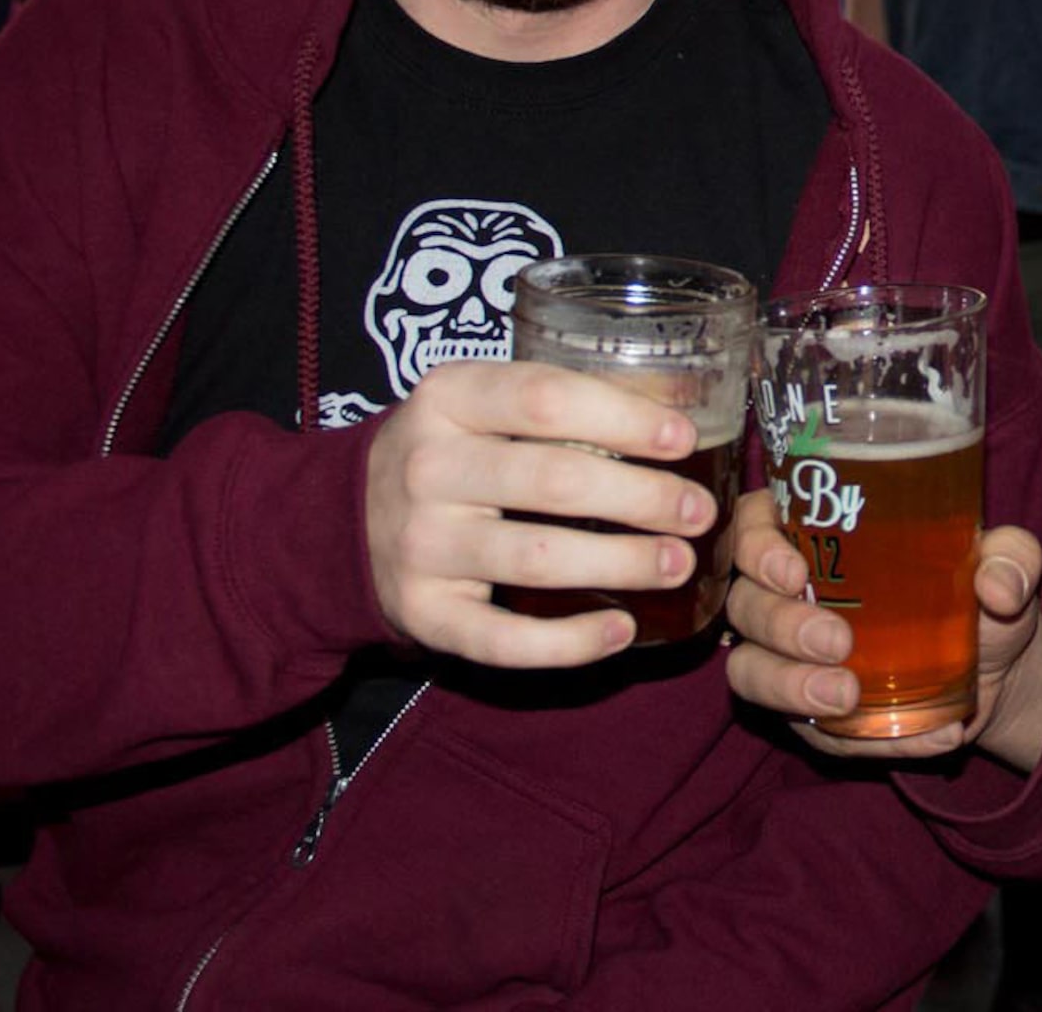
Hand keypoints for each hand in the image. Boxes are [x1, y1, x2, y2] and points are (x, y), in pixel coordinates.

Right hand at [363, 359, 718, 667]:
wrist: (342, 521)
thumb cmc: (450, 452)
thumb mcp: (480, 402)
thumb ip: (559, 400)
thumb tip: (684, 403)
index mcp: (448, 398)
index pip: (545, 398)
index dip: (623, 418)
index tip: (683, 440)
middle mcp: (427, 468)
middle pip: (551, 481)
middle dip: (640, 499)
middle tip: (699, 512)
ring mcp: (419, 545)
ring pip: (535, 559)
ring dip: (620, 565)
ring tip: (680, 564)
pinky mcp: (421, 613)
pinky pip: (501, 638)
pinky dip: (568, 642)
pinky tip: (622, 629)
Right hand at [724, 495, 1041, 769]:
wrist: (998, 671)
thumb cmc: (981, 594)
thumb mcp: (1007, 564)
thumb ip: (1011, 559)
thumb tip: (998, 587)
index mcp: (817, 536)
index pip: (753, 524)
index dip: (756, 545)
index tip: (795, 571)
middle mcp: (789, 595)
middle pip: (745, 604)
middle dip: (781, 625)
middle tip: (837, 641)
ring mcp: (790, 660)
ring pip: (751, 672)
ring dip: (789, 687)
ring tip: (846, 697)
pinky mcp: (812, 716)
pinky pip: (816, 734)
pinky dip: (868, 740)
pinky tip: (925, 736)